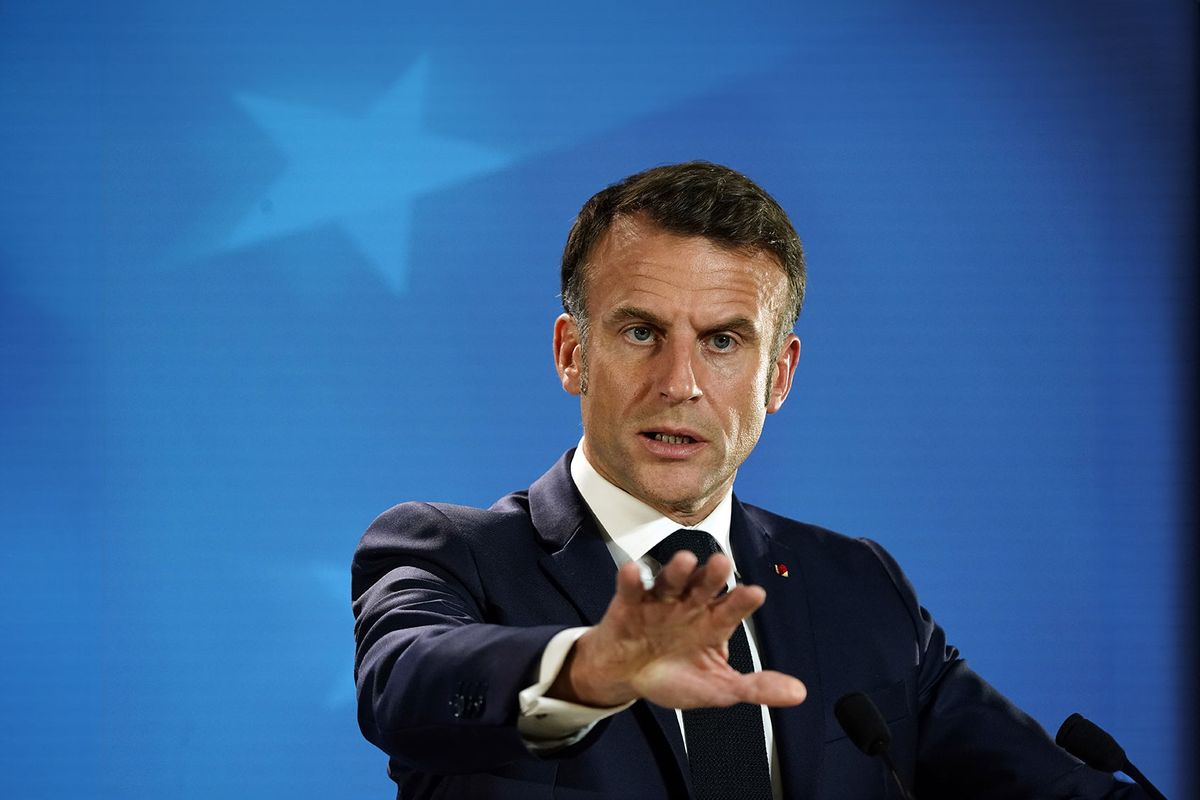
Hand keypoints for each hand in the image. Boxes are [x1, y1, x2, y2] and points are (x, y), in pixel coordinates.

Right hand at [547, 552, 806, 709]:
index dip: (743, 600)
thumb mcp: (717, 688)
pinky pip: (631, 588)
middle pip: (705, 585)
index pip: (733, 608)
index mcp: (714, 623)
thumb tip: (799, 693)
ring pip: (672, 581)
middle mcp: (690, 605)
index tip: (755, 593)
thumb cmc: (675, 677)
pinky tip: (633, 570)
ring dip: (678, 570)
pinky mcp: (629, 603)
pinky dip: (631, 579)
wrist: (626, 676)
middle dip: (714, 575)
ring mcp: (660, 601)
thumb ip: (754, 688)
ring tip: (686, 560)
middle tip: (723, 563)